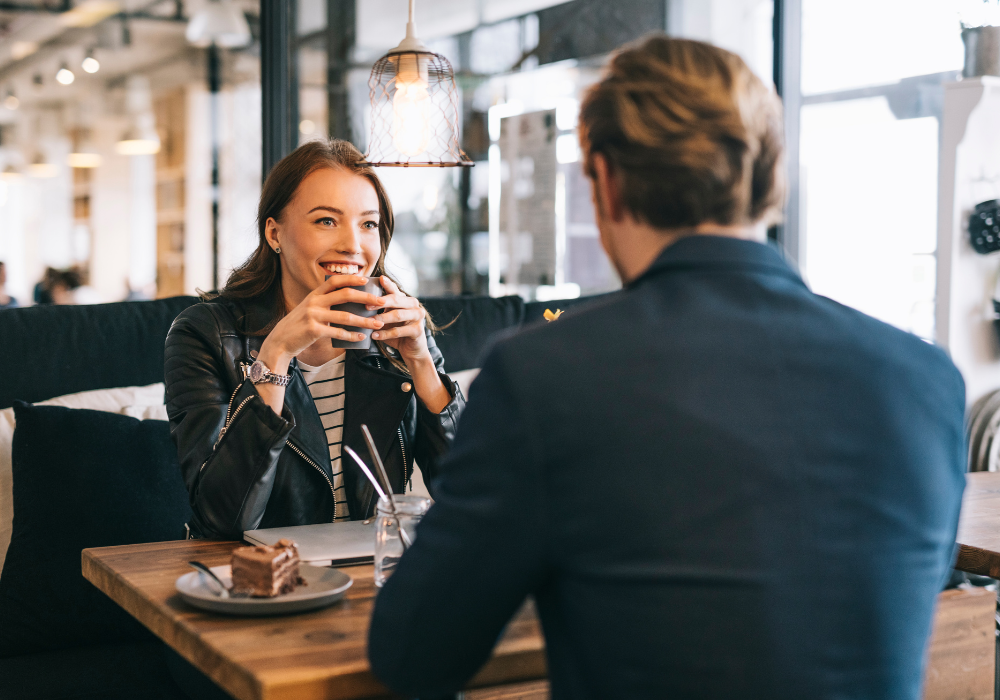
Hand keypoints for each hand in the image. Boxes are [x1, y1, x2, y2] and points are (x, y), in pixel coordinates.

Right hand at [258, 274, 384, 370]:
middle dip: (366, 297)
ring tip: (378, 323)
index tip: (366, 279)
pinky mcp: (314, 330)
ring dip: (364, 320)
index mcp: (314, 295)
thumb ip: (324, 304)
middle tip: (381, 302)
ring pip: (345, 315)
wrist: (280, 342)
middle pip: (345, 294)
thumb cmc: (299, 326)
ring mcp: (313, 315)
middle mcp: (314, 302)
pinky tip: (361, 337)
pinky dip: (352, 335)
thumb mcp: (309, 309)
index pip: (335, 281)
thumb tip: (348, 302)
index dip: (351, 278)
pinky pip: (338, 332)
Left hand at [370, 275, 430, 364]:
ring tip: (369, 323)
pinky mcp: (418, 330)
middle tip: (366, 306)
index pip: (395, 289)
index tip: (378, 278)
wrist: (411, 350)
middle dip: (380, 302)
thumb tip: (358, 300)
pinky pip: (399, 331)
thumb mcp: (387, 318)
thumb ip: (379, 308)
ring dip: (381, 319)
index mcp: (405, 299)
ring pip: (397, 315)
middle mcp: (414, 305)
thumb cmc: (396, 331)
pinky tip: (374, 335)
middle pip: (396, 300)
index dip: (387, 284)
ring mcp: (418, 316)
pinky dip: (385, 334)